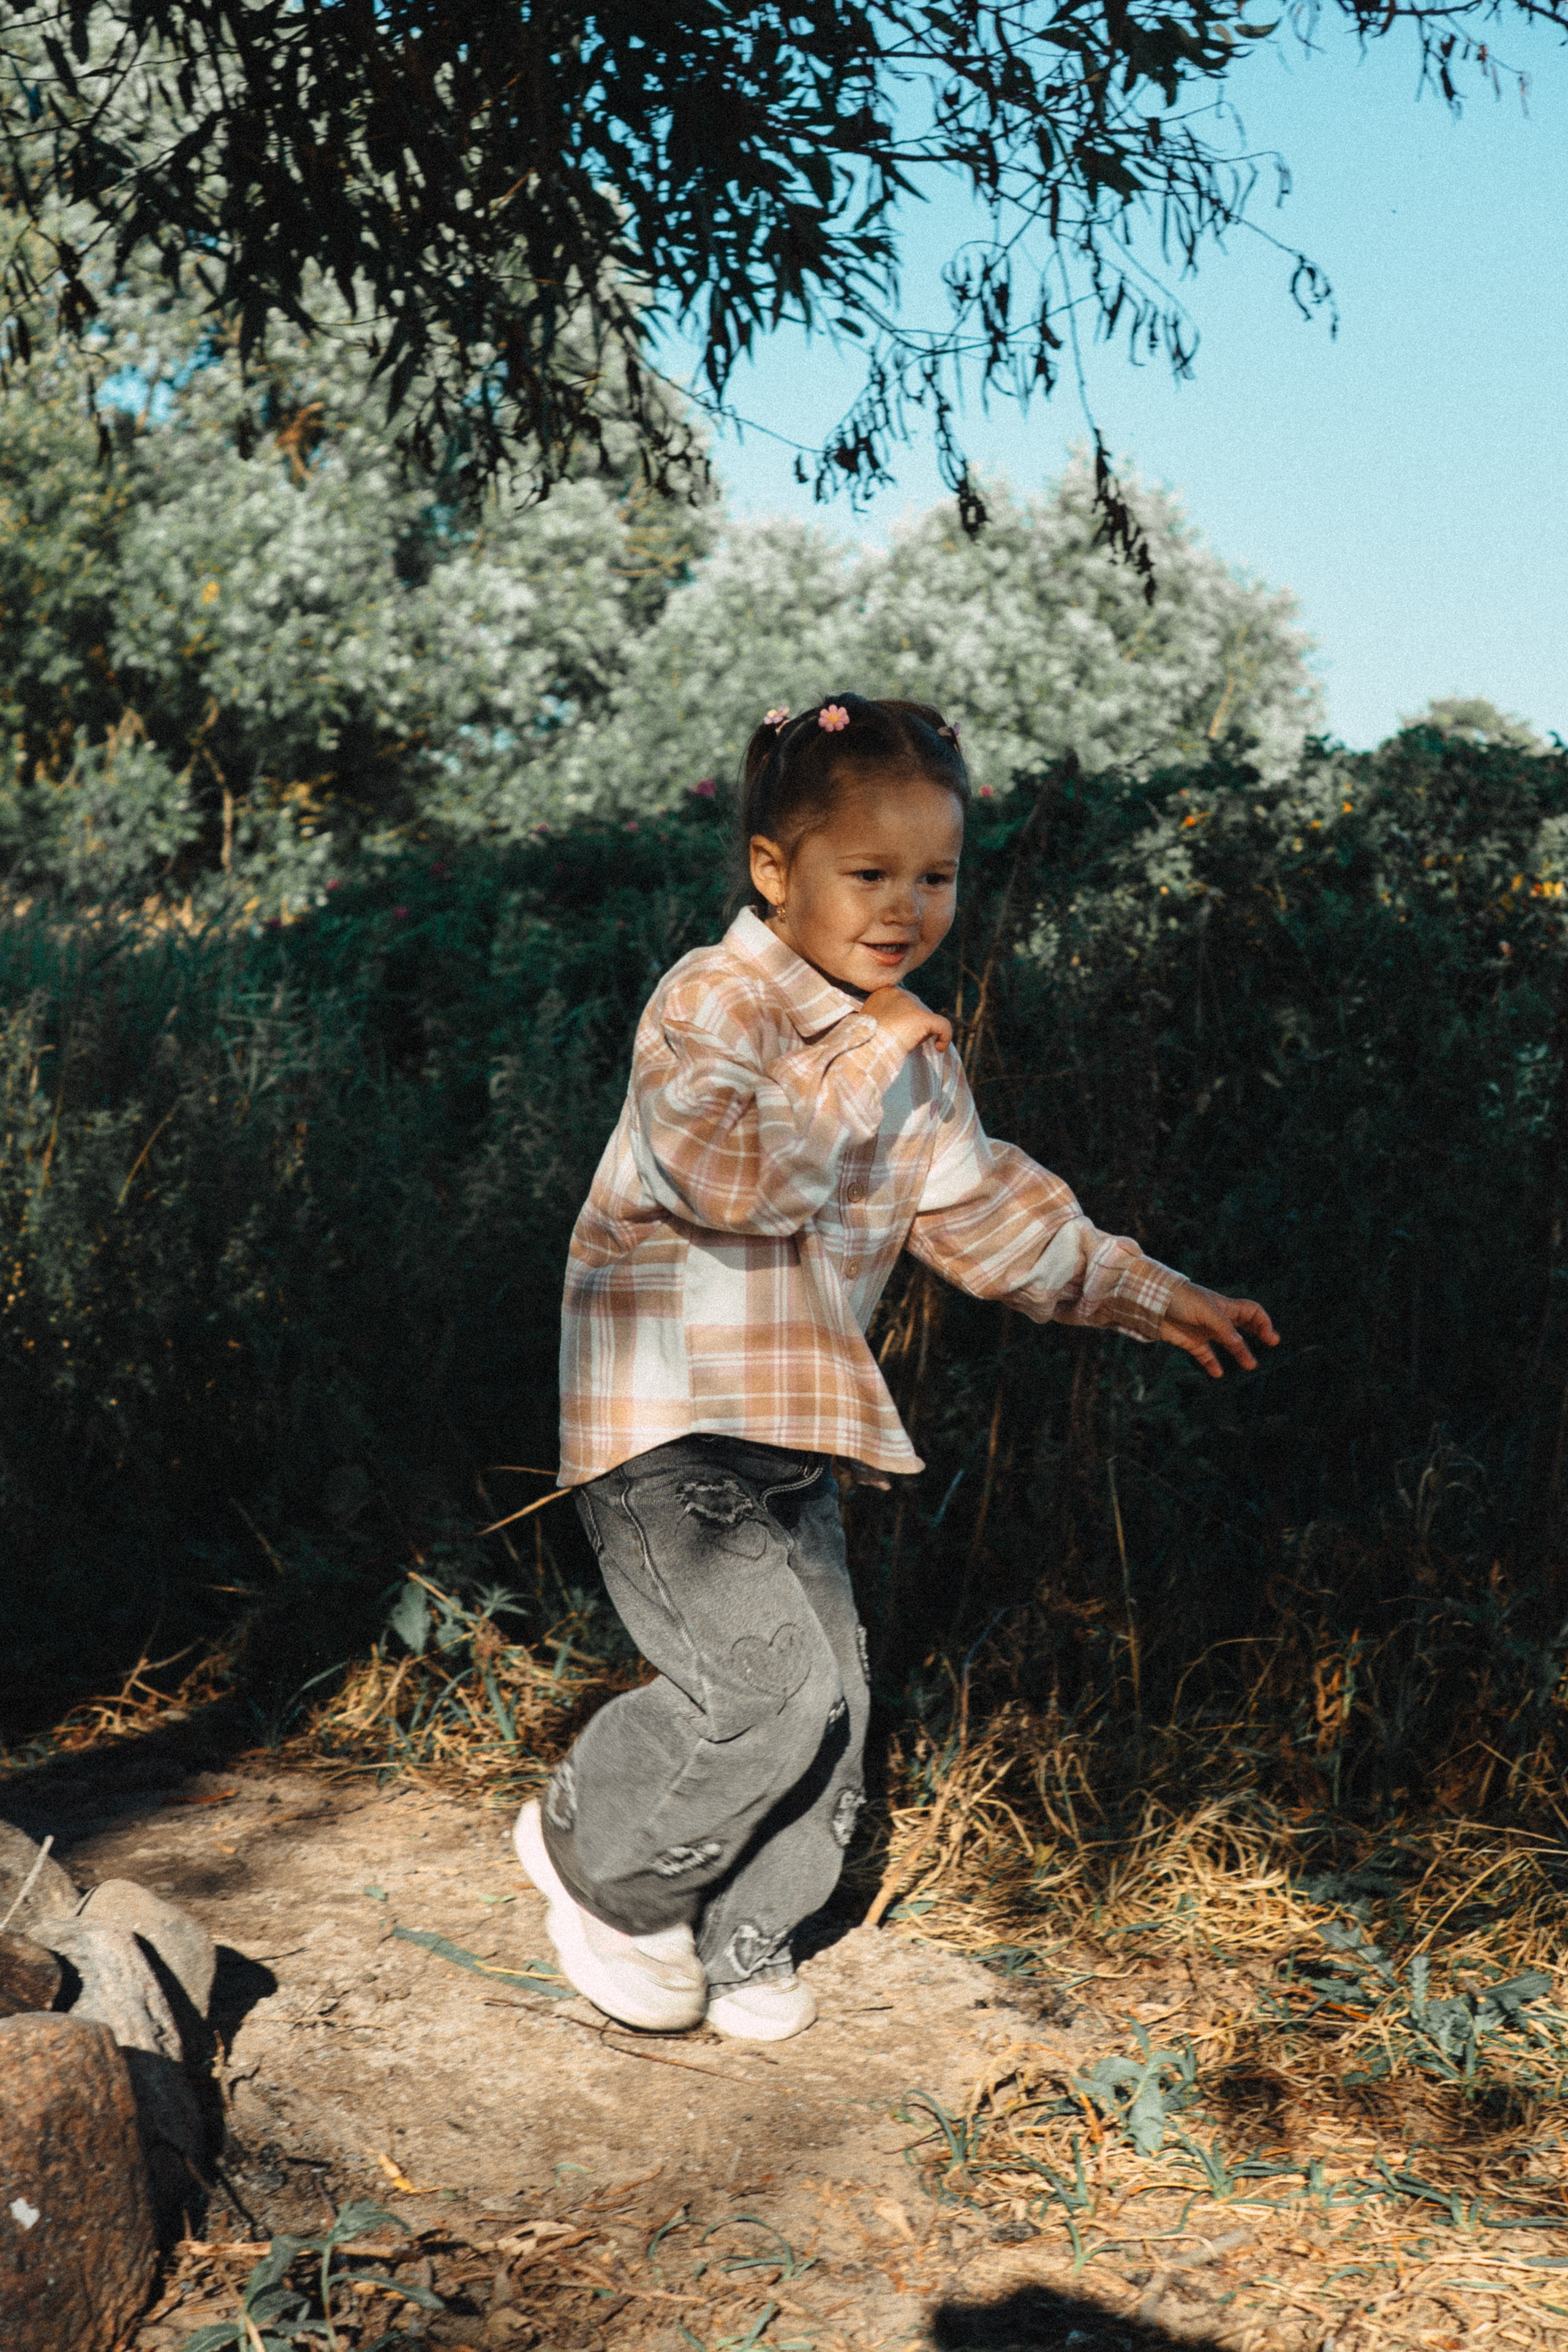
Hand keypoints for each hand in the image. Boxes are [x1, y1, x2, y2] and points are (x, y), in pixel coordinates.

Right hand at [864, 986, 952, 1056]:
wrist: (865, 1050)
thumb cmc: (865, 1043)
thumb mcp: (872, 1024)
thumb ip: (886, 1018)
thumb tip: (903, 1026)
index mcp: (884, 993)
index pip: (905, 1004)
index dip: (904, 1021)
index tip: (895, 1035)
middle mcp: (898, 993)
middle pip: (918, 1010)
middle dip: (915, 1027)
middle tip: (903, 1042)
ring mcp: (911, 1004)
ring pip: (928, 1019)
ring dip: (923, 1034)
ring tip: (909, 1045)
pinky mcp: (923, 1017)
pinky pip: (943, 1026)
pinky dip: (945, 1037)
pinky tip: (939, 1048)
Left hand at [1158, 1279, 1278, 1377]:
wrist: (1151, 1302)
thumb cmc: (1181, 1299)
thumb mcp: (1207, 1312)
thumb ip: (1224, 1329)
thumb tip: (1240, 1346)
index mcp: (1225, 1306)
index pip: (1252, 1312)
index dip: (1264, 1322)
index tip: (1269, 1338)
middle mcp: (1217, 1318)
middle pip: (1244, 1326)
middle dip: (1259, 1332)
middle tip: (1272, 1342)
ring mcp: (1204, 1330)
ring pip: (1227, 1344)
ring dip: (1240, 1353)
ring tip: (1251, 1366)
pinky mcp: (1190, 1341)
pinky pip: (1205, 1355)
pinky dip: (1212, 1364)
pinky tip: (1218, 1373)